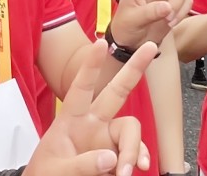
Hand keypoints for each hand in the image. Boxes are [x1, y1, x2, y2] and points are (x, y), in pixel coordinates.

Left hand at [24, 40, 155, 175]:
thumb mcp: (55, 171)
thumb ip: (81, 165)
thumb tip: (111, 158)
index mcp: (70, 121)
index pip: (81, 88)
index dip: (91, 66)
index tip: (101, 42)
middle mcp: (92, 125)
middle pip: (117, 92)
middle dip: (134, 69)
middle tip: (150, 47)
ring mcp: (106, 140)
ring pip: (131, 129)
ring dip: (134, 148)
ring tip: (128, 171)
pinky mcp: (117, 157)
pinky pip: (136, 152)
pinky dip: (139, 159)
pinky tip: (136, 169)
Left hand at [110, 0, 192, 47]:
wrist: (137, 44)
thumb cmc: (127, 28)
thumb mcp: (132, 20)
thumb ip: (149, 13)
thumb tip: (167, 7)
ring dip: (178, 2)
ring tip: (168, 19)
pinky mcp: (178, 3)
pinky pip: (188, 2)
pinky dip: (181, 13)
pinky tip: (170, 22)